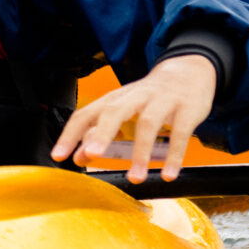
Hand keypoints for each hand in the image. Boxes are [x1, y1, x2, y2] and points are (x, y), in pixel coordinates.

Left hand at [51, 52, 218, 184]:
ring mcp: (162, 101)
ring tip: (136, 178)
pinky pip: (180, 133)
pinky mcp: (187, 109)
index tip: (59, 156)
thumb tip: (79, 156)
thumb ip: (101, 132)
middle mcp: (136, 97)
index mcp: (116, 98)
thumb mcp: (124, 110)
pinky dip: (174, 155)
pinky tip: (168, 174)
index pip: (87, 113)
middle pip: (115, 111)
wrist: (190, 71)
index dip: (72, 134)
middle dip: (102, 133)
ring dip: (141, 152)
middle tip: (92, 155)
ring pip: (148, 123)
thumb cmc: (150, 96)